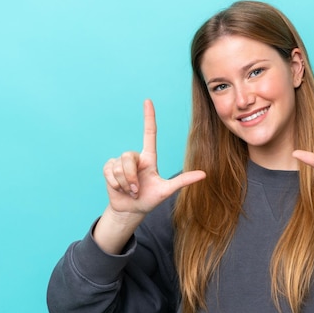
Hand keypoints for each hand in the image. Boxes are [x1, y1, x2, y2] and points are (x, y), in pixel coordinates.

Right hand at [103, 99, 205, 217]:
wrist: (131, 210)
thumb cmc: (149, 200)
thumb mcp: (166, 190)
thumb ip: (183, 181)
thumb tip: (204, 174)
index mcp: (149, 158)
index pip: (149, 133)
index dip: (149, 117)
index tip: (148, 101)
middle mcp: (135, 157)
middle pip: (128, 157)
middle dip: (131, 177)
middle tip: (136, 190)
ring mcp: (121, 162)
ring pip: (119, 165)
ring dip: (124, 182)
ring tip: (129, 190)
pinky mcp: (109, 168)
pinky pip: (109, 170)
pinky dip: (114, 183)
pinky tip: (118, 188)